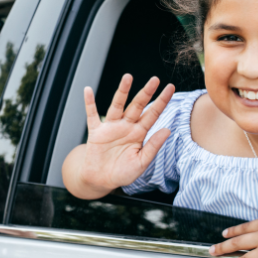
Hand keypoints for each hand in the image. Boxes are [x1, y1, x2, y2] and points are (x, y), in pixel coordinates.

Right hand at [79, 74, 174, 190]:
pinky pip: (92, 114)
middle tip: (155, 79)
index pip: (153, 114)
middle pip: (137, 105)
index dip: (162, 101)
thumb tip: (168, 130)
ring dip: (122, 91)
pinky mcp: (96, 132)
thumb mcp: (141, 162)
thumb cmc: (123, 173)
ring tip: (128, 77)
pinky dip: (89, 103)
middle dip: (146, 92)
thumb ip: (153, 146)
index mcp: (139, 133)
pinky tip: (88, 90)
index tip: (170, 88)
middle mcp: (126, 126)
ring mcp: (111, 127)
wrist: (101, 181)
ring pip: (118, 105)